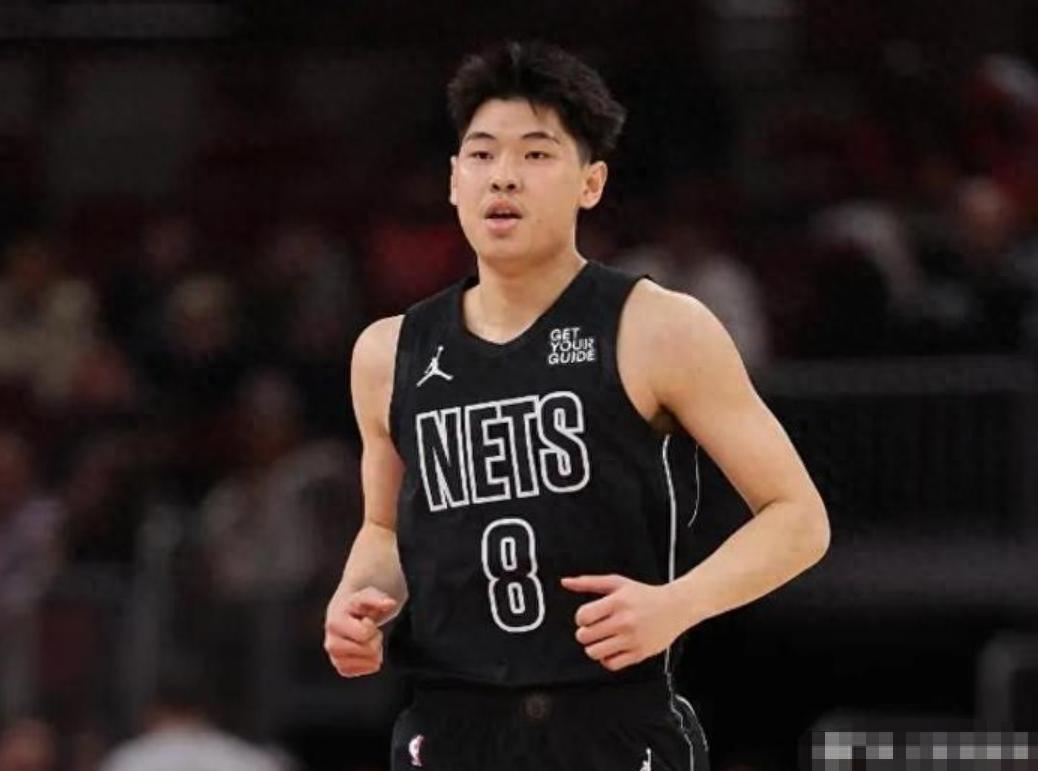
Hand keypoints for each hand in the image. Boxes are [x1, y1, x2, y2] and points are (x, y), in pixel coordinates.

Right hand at [324, 586, 397, 677]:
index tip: (366, 619)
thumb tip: (390, 603)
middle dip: (375, 639)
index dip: (372, 627)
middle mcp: (331, 644)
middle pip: (369, 650)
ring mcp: (335, 658)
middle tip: (369, 630)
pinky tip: (364, 649)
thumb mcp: (367, 595)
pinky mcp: (341, 667)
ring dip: (374, 651)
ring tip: (366, 638)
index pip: (364, 634)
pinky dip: (370, 661)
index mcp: (334, 623)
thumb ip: (378, 599)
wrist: (346, 612)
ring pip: (368, 663)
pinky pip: (365, 671)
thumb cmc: (358, 604)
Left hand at [560, 573, 685, 671]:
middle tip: (595, 628)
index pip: (583, 616)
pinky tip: (612, 648)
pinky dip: (607, 659)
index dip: (581, 618)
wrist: (675, 607)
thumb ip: (588, 582)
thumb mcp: (616, 583)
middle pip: (585, 636)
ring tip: (602, 639)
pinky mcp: (639, 653)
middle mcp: (624, 621)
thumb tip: (565, 582)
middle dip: (585, 633)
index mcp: (617, 602)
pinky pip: (611, 664)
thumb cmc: (644, 595)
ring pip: (594, 652)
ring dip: (593, 647)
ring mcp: (632, 639)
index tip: (588, 617)